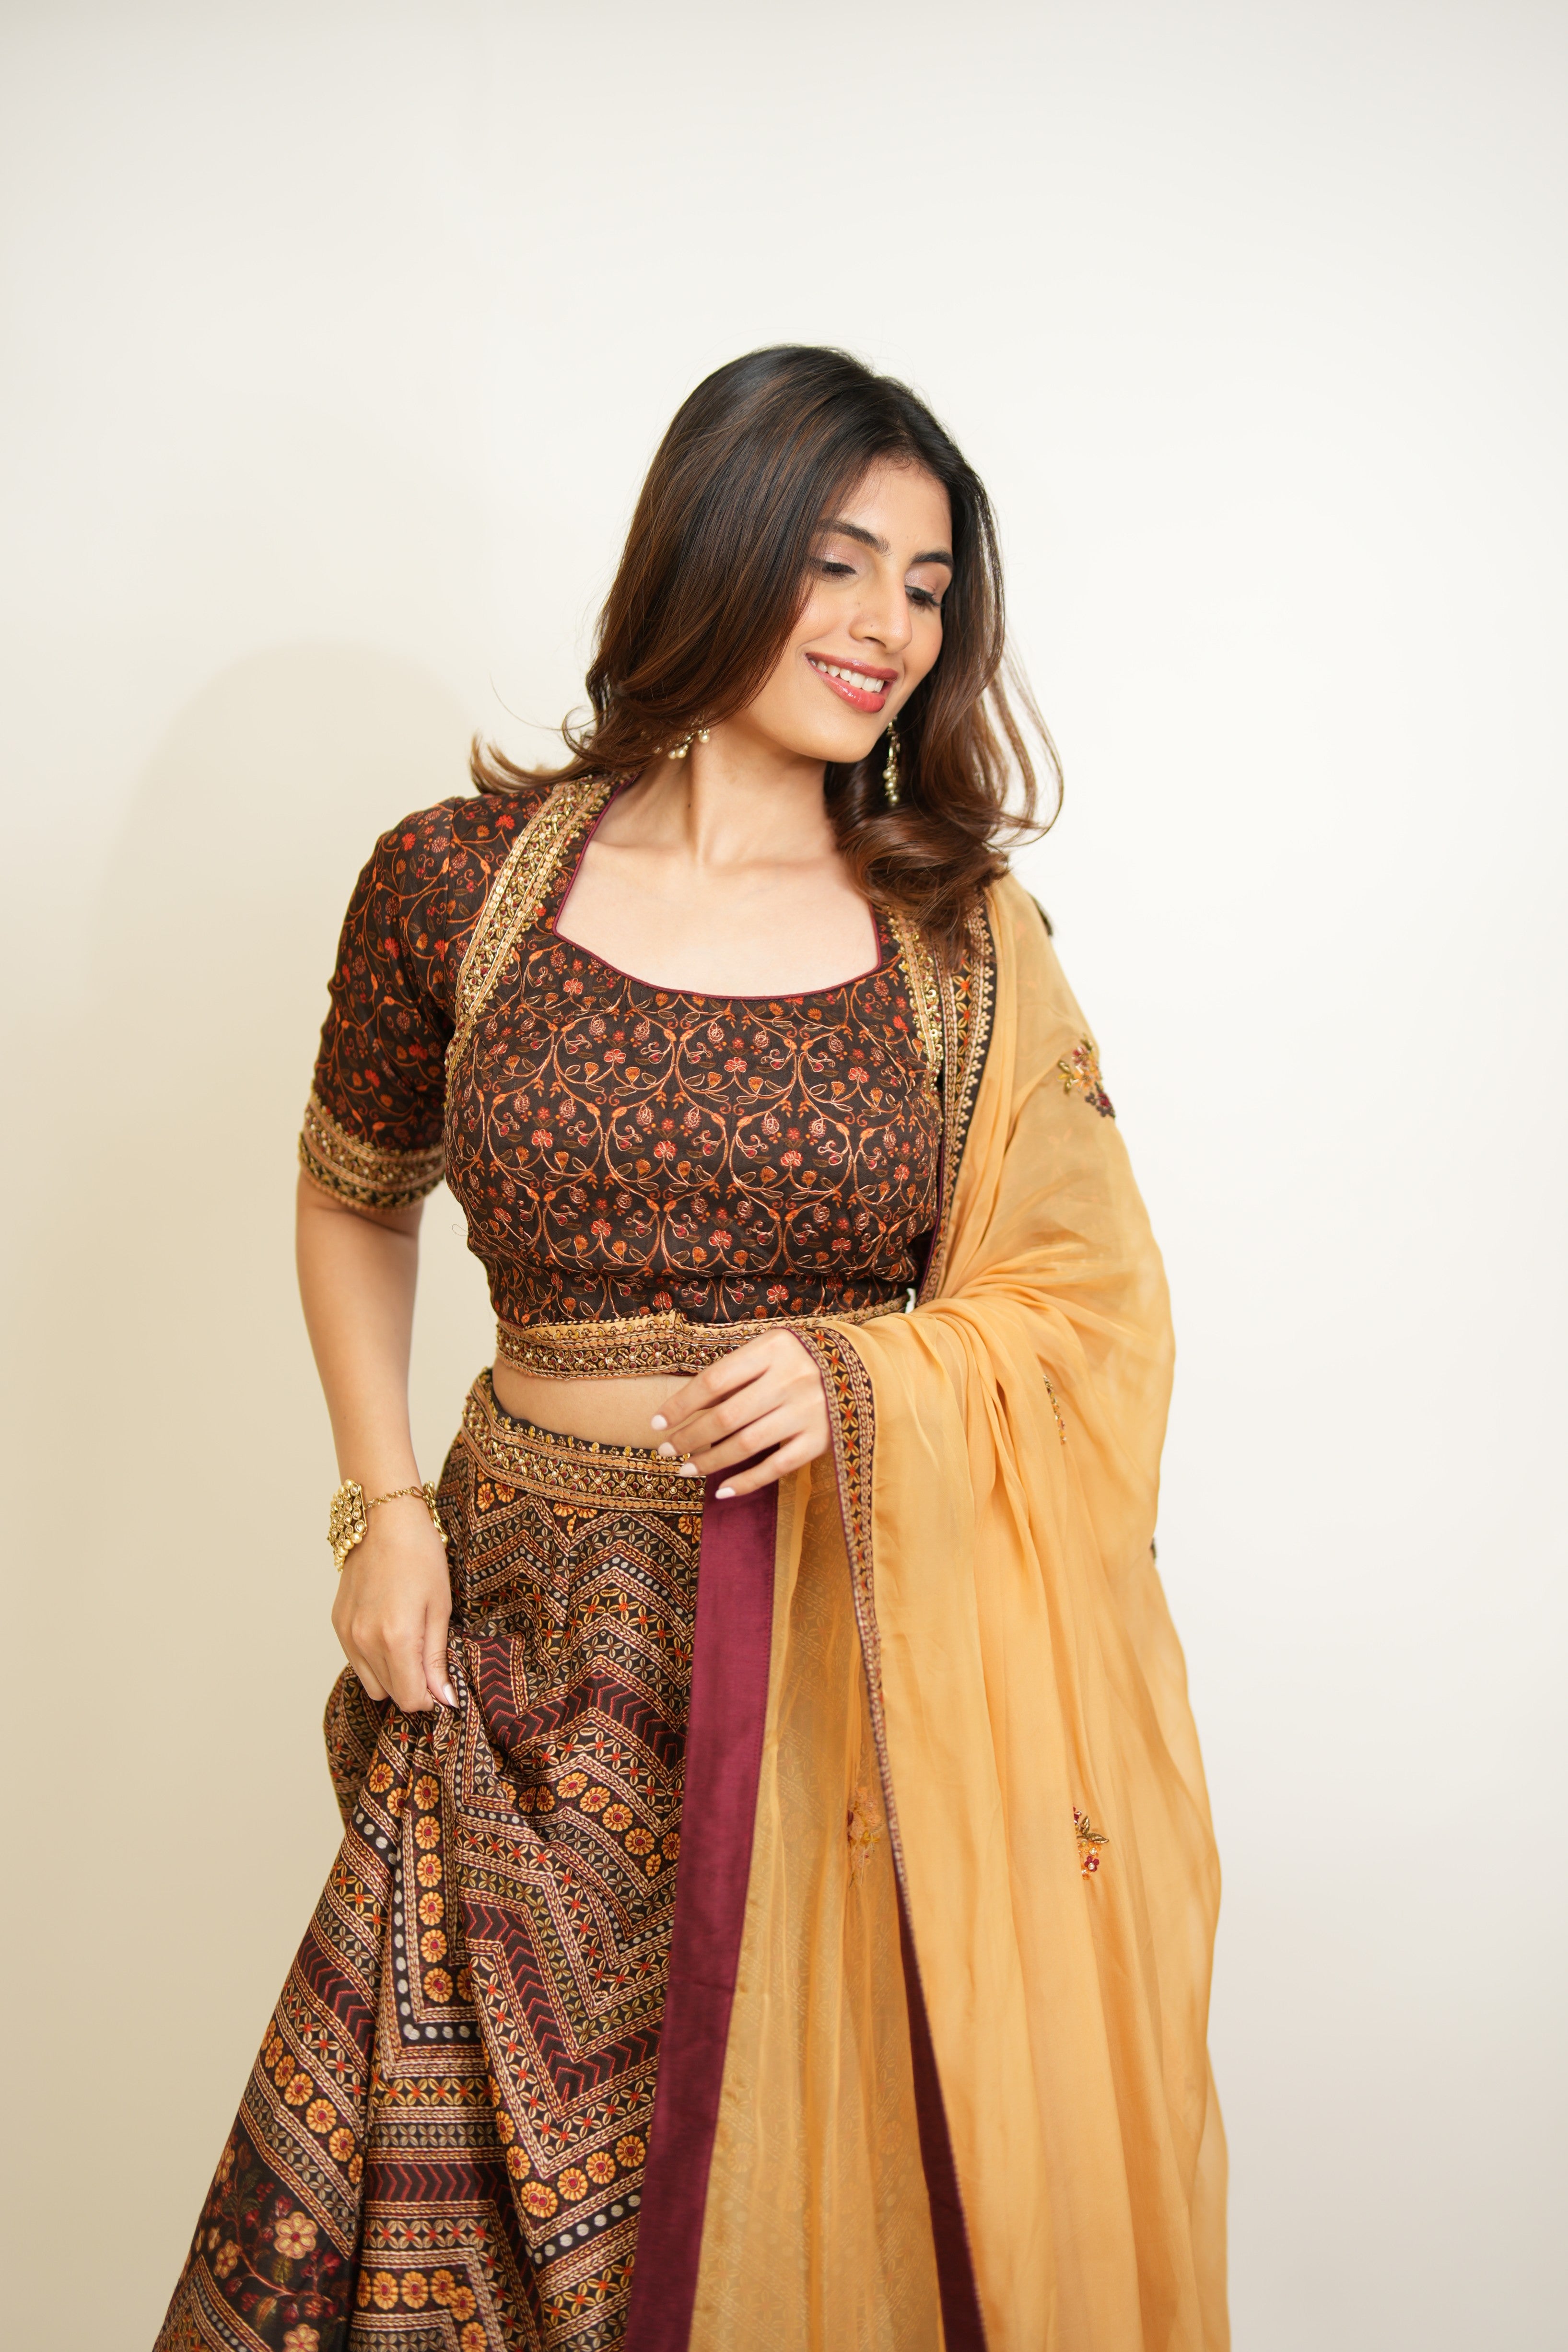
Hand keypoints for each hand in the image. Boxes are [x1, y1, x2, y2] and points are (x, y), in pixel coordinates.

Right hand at [332, 1495, 455, 1711]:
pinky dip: (374, 1658)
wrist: (385, 1521)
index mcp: (395, 1639)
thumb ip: (437, 1658)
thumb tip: (444, 1699)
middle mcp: (365, 1642)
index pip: (411, 1698)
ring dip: (392, 1675)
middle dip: (413, 1686)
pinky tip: (389, 1632)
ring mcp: (347, 1634)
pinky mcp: (338, 1624)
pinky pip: (356, 1661)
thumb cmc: (421, 1557)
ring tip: (410, 1644)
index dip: (431, 1697)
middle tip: (430, 1660)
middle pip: (390, 1694)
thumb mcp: (440, 1608)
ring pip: (371, 1683)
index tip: (443, 1683)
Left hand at [651, 1330, 829, 1497]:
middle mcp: (791, 1379)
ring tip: (686, 1468)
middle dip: (689, 1436)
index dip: (680, 1404)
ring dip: (710, 1461)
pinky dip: (746, 1482)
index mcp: (773, 1349)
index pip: (714, 1380)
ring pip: (746, 1444)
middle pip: (726, 1416)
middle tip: (666, 1450)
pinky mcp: (820, 1440)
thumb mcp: (769, 1351)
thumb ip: (735, 1374)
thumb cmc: (800, 1360)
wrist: (864, 1371)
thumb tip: (688, 1410)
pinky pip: (776, 1467)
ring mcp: (808, 1411)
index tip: (656, 1423)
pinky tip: (722, 1491)